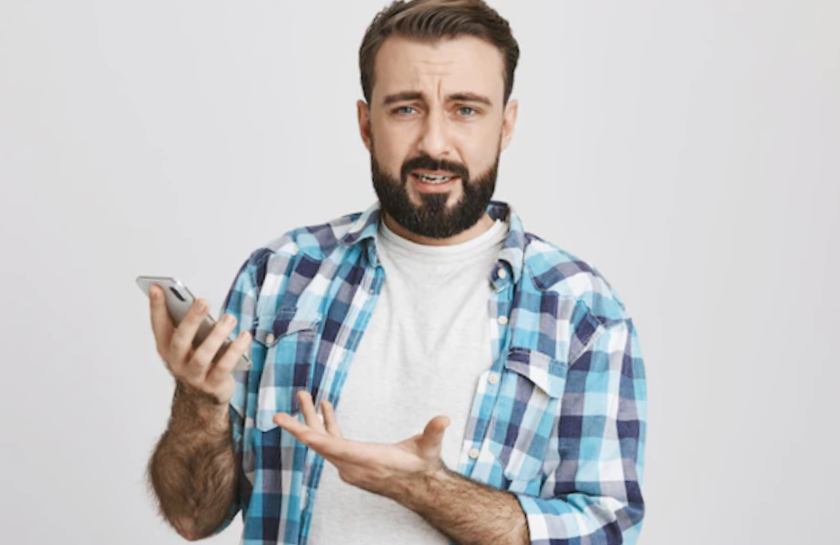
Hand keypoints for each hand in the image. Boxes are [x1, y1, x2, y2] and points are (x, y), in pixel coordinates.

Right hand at [148, 284, 251, 405]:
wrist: (202, 398)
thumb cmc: (196, 360)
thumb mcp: (189, 343)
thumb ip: (190, 324)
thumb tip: (198, 302)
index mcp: (167, 348)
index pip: (158, 325)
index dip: (156, 307)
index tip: (156, 287)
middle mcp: (176, 362)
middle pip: (180, 340)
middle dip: (191, 320)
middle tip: (203, 301)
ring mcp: (194, 375)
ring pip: (202, 355)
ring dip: (217, 335)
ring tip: (230, 318)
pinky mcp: (212, 384)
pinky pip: (224, 367)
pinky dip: (235, 350)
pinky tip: (244, 336)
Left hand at [273, 391, 450, 498]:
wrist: (420, 486)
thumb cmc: (423, 464)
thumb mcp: (429, 447)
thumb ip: (434, 432)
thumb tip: (443, 419)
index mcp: (370, 460)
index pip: (339, 450)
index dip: (318, 440)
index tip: (299, 431)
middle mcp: (354, 466)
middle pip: (322, 446)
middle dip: (301, 426)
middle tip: (279, 415)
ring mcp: (349, 465)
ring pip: (324, 442)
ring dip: (312, 420)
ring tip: (302, 396)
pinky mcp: (350, 462)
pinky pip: (332, 443)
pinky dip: (327, 425)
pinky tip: (324, 407)